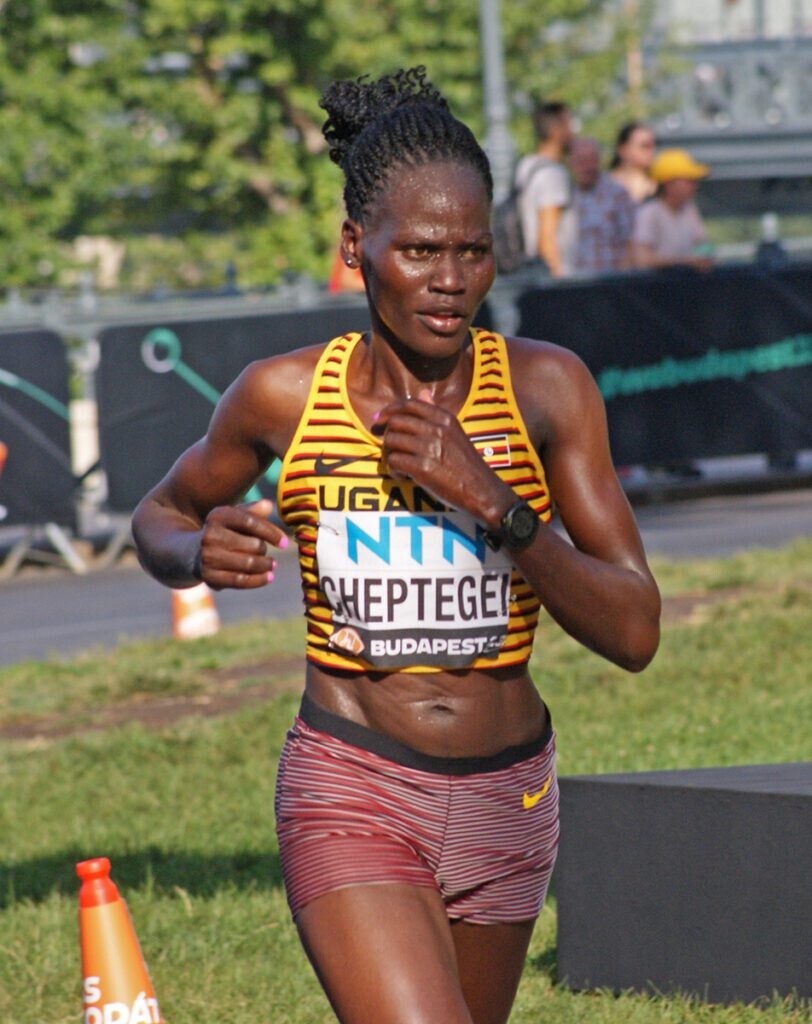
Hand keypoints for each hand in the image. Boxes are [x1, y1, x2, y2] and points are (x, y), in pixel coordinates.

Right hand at [197, 498, 288, 589]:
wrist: (195, 552)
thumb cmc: (226, 531)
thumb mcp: (236, 516)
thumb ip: (254, 511)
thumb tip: (268, 505)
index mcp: (218, 515)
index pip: (250, 522)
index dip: (270, 532)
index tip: (284, 543)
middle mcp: (210, 535)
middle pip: (252, 545)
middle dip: (264, 549)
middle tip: (265, 552)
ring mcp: (207, 557)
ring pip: (248, 564)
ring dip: (265, 565)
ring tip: (271, 565)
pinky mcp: (209, 576)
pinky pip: (240, 581)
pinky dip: (258, 580)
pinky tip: (269, 577)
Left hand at [373, 390, 511, 525]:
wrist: (480, 488)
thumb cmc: (466, 462)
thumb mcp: (454, 431)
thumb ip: (435, 412)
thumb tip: (422, 392)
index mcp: (444, 417)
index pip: (409, 404)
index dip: (389, 410)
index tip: (379, 419)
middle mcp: (436, 429)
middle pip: (395, 423)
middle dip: (388, 435)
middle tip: (392, 449)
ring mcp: (429, 447)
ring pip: (391, 441)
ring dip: (389, 454)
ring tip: (398, 464)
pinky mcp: (423, 467)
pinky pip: (394, 461)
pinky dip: (393, 469)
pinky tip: (402, 475)